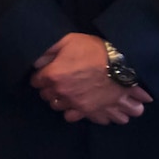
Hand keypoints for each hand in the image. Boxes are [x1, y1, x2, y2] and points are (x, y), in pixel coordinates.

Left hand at [31, 33, 152, 124]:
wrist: (122, 65)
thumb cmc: (95, 50)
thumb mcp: (69, 41)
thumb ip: (49, 50)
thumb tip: (36, 60)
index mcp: (53, 75)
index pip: (36, 81)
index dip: (40, 76)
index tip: (45, 74)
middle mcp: (61, 92)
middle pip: (46, 95)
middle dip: (49, 89)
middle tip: (55, 82)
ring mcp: (75, 103)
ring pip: (57, 107)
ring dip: (59, 100)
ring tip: (65, 94)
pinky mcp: (88, 111)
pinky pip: (73, 117)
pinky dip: (73, 112)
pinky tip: (75, 105)